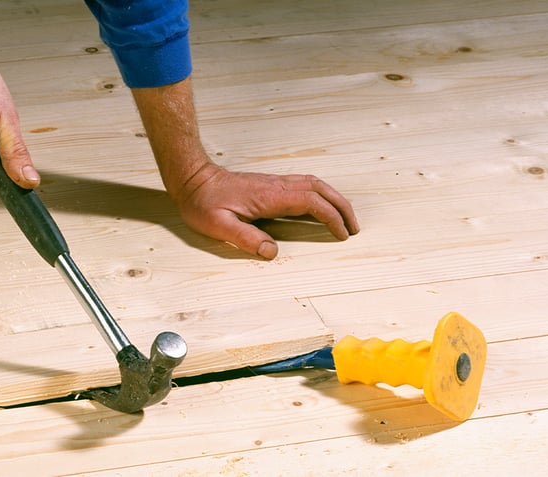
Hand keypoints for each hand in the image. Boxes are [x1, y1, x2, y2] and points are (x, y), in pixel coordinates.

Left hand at [175, 163, 359, 258]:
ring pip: (314, 184)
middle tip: (354, 227)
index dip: (331, 217)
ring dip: (333, 199)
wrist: (193, 180)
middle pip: (321, 189)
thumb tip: (272, 251)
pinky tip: (322, 205)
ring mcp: (275, 182)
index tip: (342, 233)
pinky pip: (304, 184)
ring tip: (345, 217)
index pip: (311, 202)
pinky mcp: (271, 184)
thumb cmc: (203, 203)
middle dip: (342, 207)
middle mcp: (277, 185)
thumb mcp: (218, 226)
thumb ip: (246, 238)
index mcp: (269, 196)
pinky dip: (321, 194)